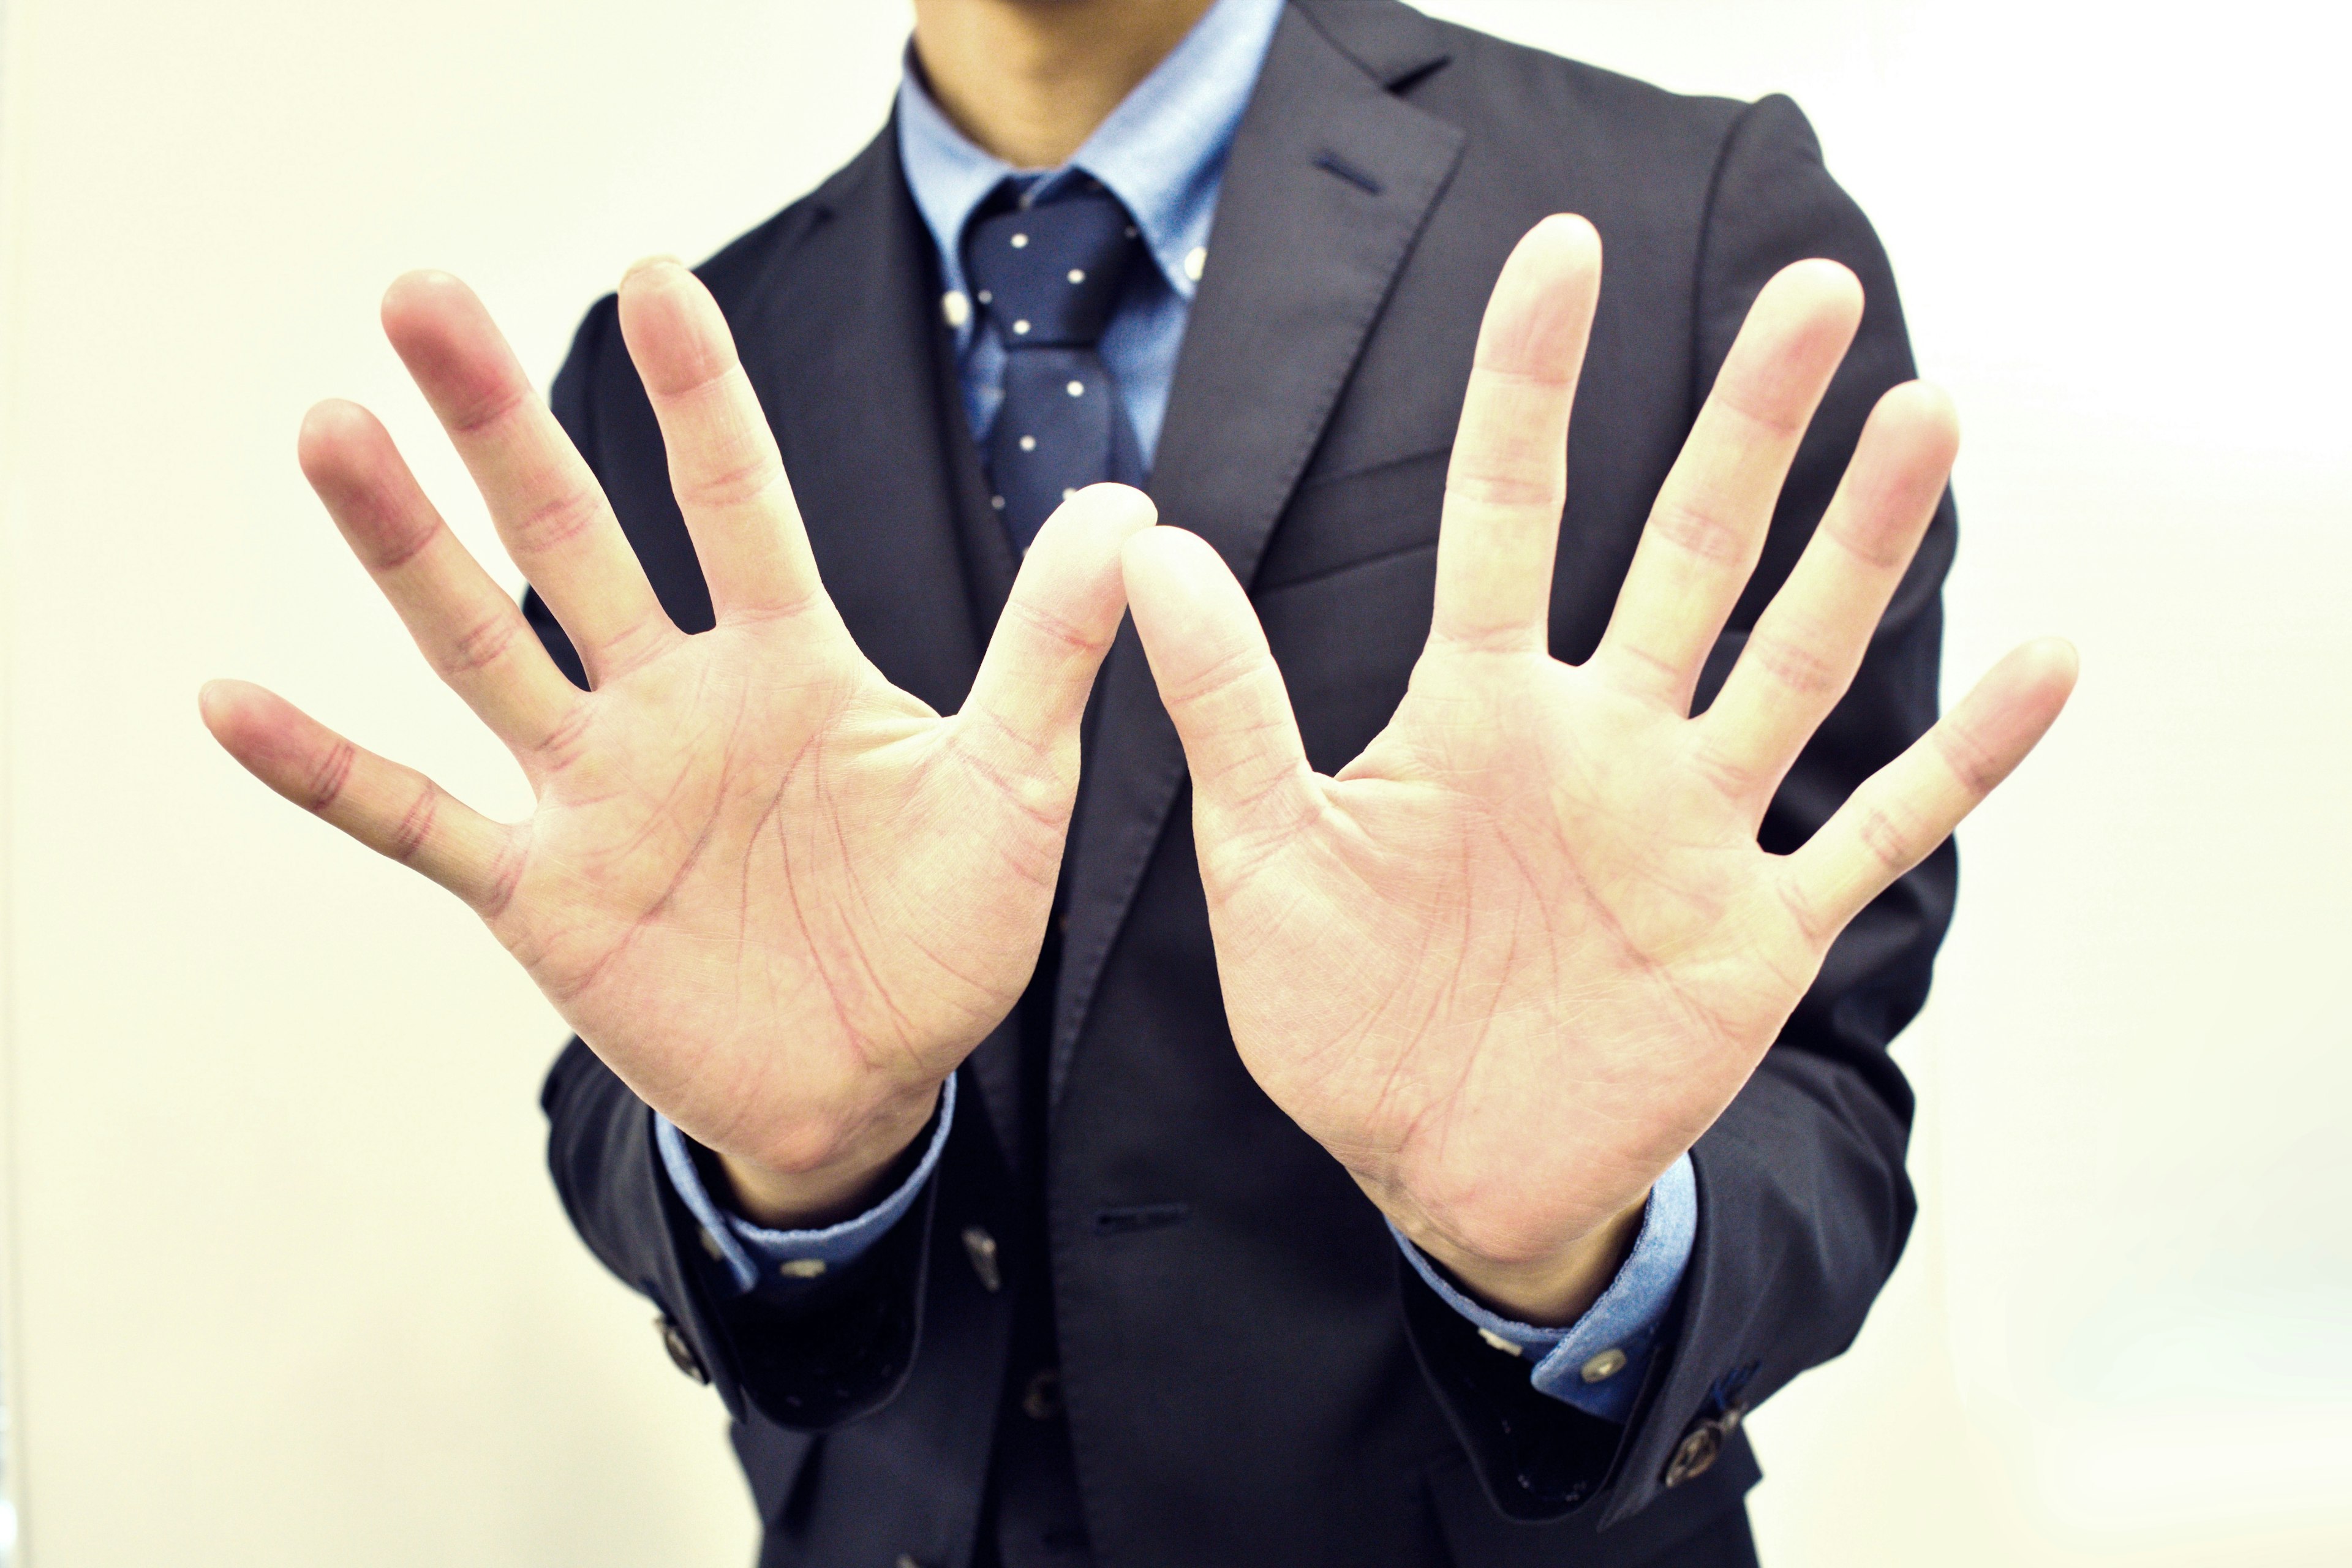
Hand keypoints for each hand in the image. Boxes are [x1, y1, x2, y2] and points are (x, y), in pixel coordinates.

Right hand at [203, 260, 1150, 1223]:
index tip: (651, 277)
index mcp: (787, 663)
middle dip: (505, 426)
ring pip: (483, 647)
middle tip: (424, 299)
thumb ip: (1050, 650)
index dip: (696, 395)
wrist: (874, 1082)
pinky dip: (328, 769)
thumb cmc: (944, 932)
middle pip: (576, 541)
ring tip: (333, 431)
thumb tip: (1133, 512)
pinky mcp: (542, 893)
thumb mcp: (1012, 785)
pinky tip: (235, 702)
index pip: (735, 501)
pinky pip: (416, 820)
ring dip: (405, 549)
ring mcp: (596, 791)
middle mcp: (674, 702)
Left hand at [1121, 217, 2075, 1322]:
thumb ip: (1225, 703)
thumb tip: (1144, 546)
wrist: (1435, 1170)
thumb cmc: (1343, 1014)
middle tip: (1808, 291)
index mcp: (1476, 713)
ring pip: (1793, 661)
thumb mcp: (1264, 854)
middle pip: (1686, 556)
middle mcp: (1600, 743)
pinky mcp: (1758, 931)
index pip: (1507, 516)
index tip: (1562, 255)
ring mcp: (1689, 829)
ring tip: (1924, 418)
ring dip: (1861, 547)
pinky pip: (1877, 829)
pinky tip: (2046, 663)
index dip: (1528, 386)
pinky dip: (1961, 758)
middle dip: (1745, 428)